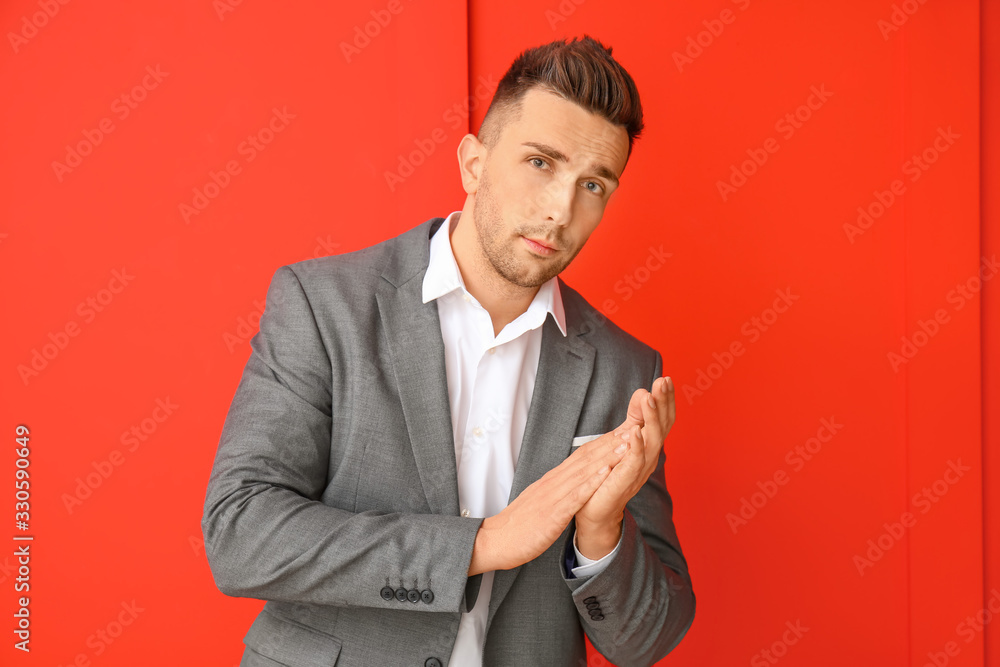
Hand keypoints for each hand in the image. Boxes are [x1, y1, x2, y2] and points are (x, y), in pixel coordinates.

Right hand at [467, 429, 631, 574]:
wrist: (496, 540)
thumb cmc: (519, 524)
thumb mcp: (541, 501)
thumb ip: (556, 490)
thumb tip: (572, 482)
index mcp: (552, 481)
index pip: (581, 456)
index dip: (603, 443)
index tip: (623, 430)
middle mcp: (553, 483)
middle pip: (585, 458)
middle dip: (610, 443)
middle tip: (632, 427)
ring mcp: (552, 497)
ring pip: (583, 473)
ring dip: (606, 457)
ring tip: (627, 443)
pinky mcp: (552, 515)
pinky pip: (574, 497)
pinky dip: (590, 484)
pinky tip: (605, 474)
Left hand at [575, 376, 674, 558]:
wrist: (594, 511)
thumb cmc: (608, 475)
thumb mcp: (622, 441)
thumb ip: (634, 418)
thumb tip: (643, 391)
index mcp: (648, 447)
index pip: (663, 419)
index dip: (666, 400)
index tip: (665, 378)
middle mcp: (649, 457)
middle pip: (662, 426)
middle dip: (663, 403)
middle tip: (663, 381)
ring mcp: (639, 470)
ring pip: (652, 441)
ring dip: (651, 419)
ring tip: (649, 398)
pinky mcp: (624, 481)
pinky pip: (633, 462)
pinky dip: (635, 446)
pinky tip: (634, 431)